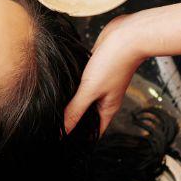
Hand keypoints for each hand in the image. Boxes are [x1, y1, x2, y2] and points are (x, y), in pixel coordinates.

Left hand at [64, 14, 145, 134]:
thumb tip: (63, 131)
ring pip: (84, 99)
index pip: (94, 132)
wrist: (127, 35)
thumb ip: (75, 109)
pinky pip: (82, 83)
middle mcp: (105, 98)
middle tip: (53, 129)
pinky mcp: (96, 70)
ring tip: (53, 111)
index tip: (64, 145)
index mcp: (107, 108)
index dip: (80, 139)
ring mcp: (101, 84)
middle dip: (74, 122)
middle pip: (88, 116)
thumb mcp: (90, 90)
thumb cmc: (114, 63)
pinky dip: (73, 87)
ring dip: (72, 104)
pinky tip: (62, 87)